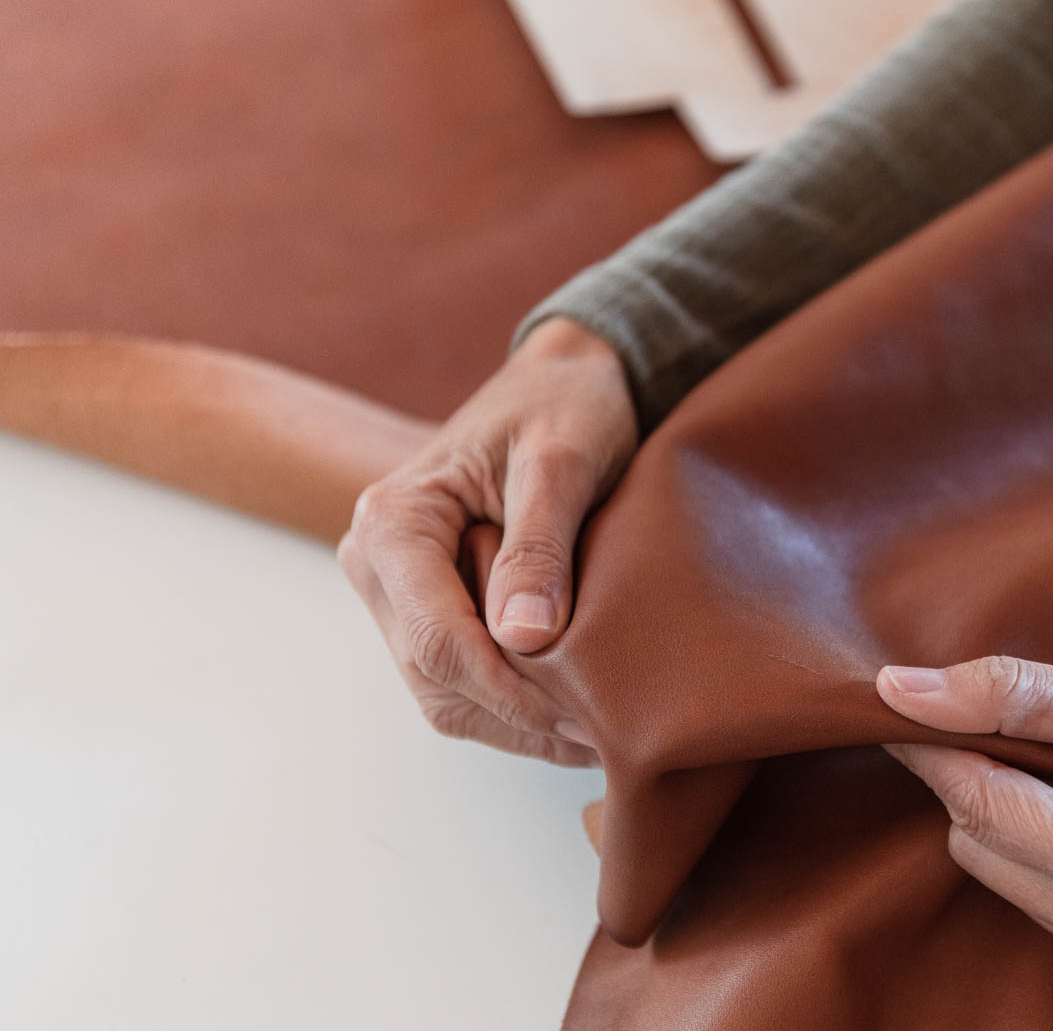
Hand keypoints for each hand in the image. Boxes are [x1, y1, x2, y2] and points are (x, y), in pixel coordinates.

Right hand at [339, 318, 636, 764]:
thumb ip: (539, 547)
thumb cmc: (565, 407)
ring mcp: (401, 594)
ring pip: (446, 696)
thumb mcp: (560, 463)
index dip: (510, 691)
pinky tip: (580, 715)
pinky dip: (517, 707)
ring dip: (519, 722)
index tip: (586, 716)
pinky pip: (463, 682)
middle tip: (609, 734)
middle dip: (520, 714)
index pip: (437, 640)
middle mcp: (377, 564)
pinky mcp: (433, 610)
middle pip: (436, 678)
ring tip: (602, 732)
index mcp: (393, 522)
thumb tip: (522, 637)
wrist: (567, 383)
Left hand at [878, 657, 1052, 1002]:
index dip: (934, 745)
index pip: (980, 804)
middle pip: (978, 844)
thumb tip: (899, 692)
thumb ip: (1011, 695)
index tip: (906, 700)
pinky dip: (1047, 854)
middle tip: (1047, 736)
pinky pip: (1043, 904)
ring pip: (1000, 876)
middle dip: (989, 780)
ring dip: (1017, 819)